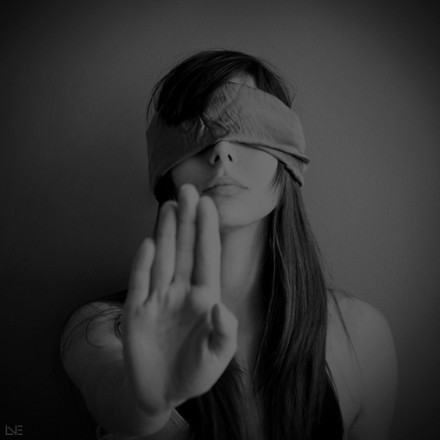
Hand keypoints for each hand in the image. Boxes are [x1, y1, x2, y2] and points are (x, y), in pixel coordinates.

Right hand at [121, 184, 237, 415]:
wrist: (160, 392)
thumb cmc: (194, 373)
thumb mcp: (218, 358)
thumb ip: (224, 333)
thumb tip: (220, 306)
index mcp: (204, 298)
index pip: (207, 258)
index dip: (207, 231)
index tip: (207, 204)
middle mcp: (181, 292)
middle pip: (185, 249)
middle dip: (186, 220)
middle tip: (187, 189)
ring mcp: (158, 299)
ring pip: (163, 258)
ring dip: (166, 232)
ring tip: (169, 205)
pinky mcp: (136, 311)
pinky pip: (140, 282)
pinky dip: (143, 263)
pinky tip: (150, 242)